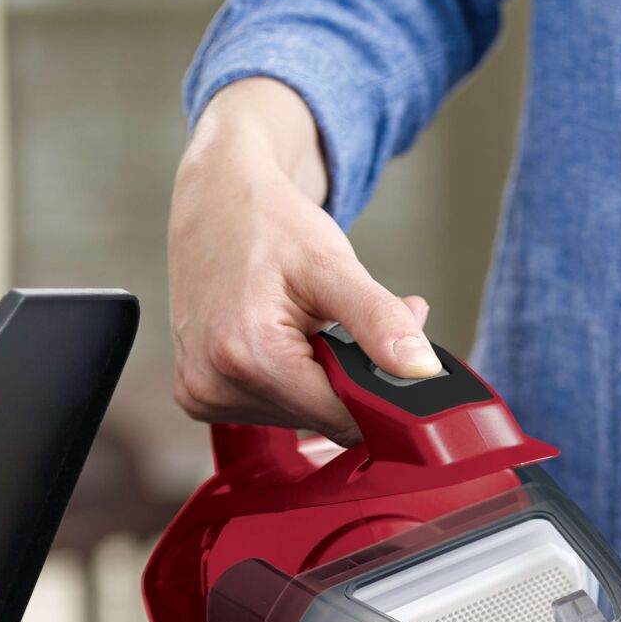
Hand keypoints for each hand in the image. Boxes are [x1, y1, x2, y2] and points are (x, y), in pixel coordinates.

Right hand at [168, 77, 441, 444]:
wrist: (216, 202)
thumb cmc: (270, 224)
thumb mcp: (332, 264)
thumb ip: (379, 321)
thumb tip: (422, 369)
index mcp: (249, 356)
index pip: (342, 419)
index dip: (376, 393)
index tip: (388, 355)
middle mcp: (215, 385)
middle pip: (319, 419)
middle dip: (346, 378)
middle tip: (344, 323)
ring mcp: (201, 395)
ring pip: (297, 417)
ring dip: (317, 379)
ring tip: (309, 325)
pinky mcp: (197, 396)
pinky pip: (269, 409)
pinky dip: (288, 380)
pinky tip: (281, 339)